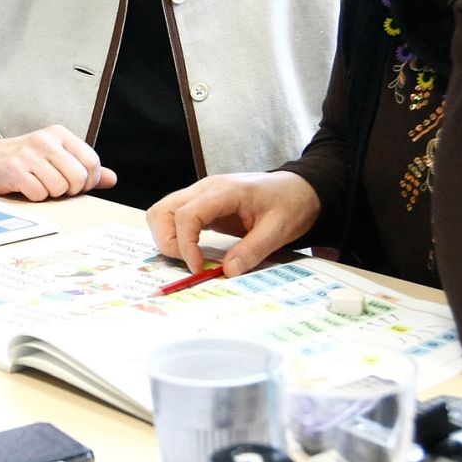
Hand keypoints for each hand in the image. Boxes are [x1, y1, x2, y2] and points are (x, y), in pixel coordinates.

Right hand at [0, 122, 116, 200]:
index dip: (89, 181)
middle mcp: (45, 140)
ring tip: (38, 185)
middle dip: (71, 191)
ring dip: (51, 194)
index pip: (91, 162)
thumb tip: (111, 179)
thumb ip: (83, 167)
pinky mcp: (15, 170)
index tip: (76, 186)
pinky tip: (25, 188)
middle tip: (57, 189)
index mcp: (60, 134)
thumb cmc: (24, 161)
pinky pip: (39, 194)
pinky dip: (35, 197)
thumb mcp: (56, 158)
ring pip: (60, 188)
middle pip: (78, 177)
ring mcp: (29, 154)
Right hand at [146, 172, 320, 275]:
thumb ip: (252, 250)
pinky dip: (176, 236)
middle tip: (190, 263)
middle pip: (162, 210)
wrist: (299, 189)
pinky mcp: (202, 206)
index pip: (186, 214)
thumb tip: (227, 272)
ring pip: (162, 213)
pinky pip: (175, 218)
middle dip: (168, 242)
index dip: (185, 245)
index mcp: (224, 191)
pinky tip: (194, 252)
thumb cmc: (291, 203)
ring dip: (168, 239)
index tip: (198, 268)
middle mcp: (205, 189)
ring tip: (190, 258)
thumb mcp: (279, 230)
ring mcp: (201, 195)